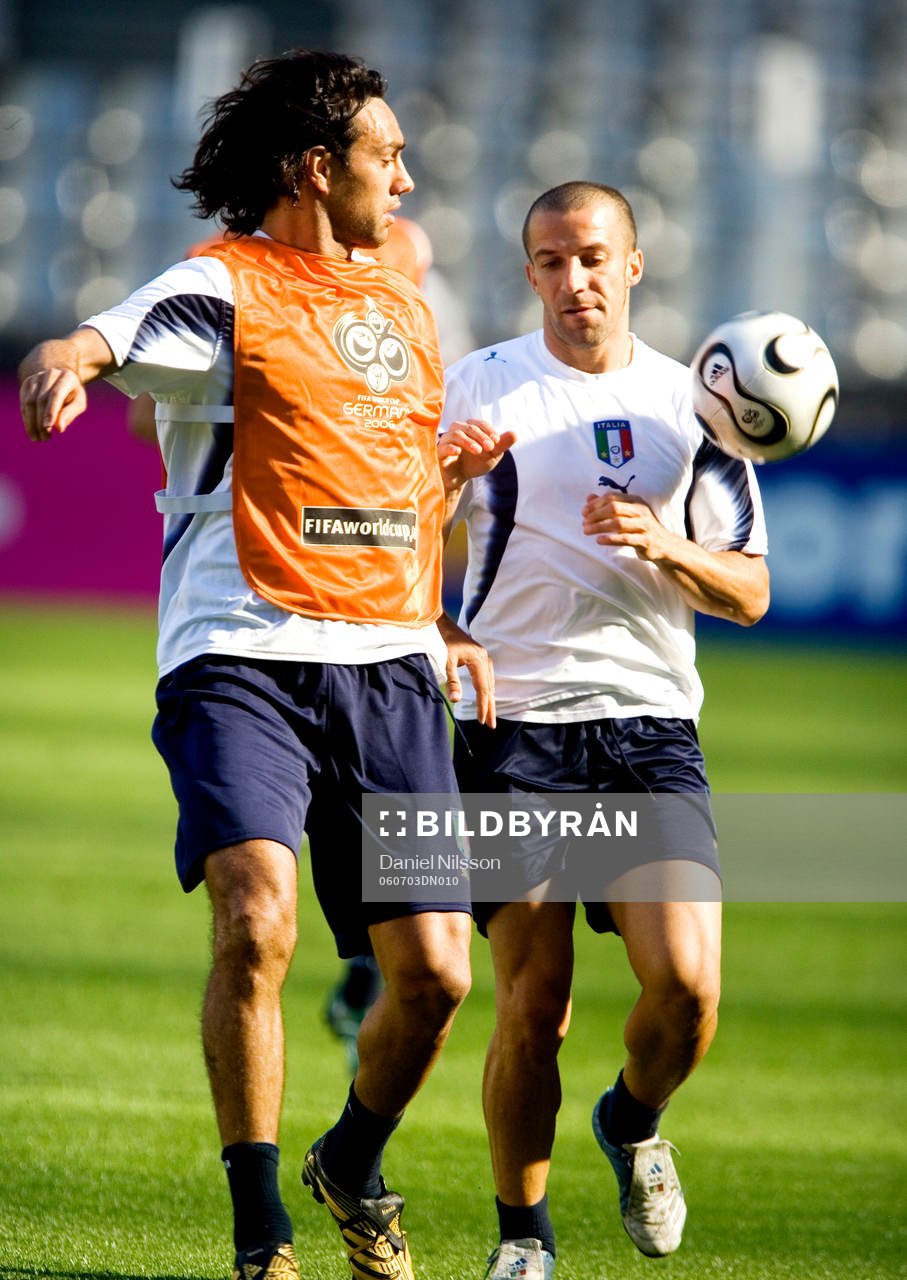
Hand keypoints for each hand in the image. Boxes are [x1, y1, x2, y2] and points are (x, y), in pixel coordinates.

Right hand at [20, 367, 86, 441]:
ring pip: (29, 401)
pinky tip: (31, 429)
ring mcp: (37, 377)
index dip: (51, 411)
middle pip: (41, 399)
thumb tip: (59, 428)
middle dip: (41, 420)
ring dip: (31, 422)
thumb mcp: (78, 404)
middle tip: (44, 438)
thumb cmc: (73, 395)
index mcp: (67, 377)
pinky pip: (24, 402)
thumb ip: (70, 414)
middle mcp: (50, 374)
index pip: (56, 395)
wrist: (61, 381)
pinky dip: (26, 417)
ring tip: (37, 438)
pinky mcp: (27, 383)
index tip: (48, 428)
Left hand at [437, 612, 495, 727]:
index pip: (483, 688)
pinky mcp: (480, 658)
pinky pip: (486, 678)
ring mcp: (484, 658)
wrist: (441, 623)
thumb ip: (452, 681)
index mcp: (479, 660)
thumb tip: (455, 700)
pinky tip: (485, 698)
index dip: (483, 706)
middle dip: (490, 707)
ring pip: (489, 683)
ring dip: (489, 700)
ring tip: (489, 716)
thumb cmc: (442, 640)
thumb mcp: (445, 661)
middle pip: (489, 688)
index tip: (482, 721)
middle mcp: (485, 659)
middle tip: (491, 725)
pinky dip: (486, 690)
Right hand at [438, 418, 516, 492]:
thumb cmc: (474, 463)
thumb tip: (515, 433)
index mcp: (469, 429)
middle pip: (468, 427)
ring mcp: (446, 441)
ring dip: (468, 441)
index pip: (479, 423)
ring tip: (478, 451)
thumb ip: (502, 445)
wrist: (458, 480)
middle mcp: (456, 431)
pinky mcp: (438, 453)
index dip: (488, 430)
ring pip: (455, 433)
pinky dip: (450, 448)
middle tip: (490, 447)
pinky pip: (442, 447)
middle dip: (481, 436)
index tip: (497, 441)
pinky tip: (458, 452)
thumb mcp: (491, 456)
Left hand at [581, 492, 675, 562]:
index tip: (584, 512)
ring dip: (599, 527)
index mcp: (636, 501)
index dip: (596, 504)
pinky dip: (611, 539)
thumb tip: (589, 497)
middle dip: (596, 515)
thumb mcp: (627, 513)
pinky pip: (626, 539)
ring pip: (618, 523)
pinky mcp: (645, 541)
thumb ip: (609, 505)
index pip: (612, 497)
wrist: (664, 544)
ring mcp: (644, 525)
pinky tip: (599, 540)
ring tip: (586, 531)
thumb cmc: (641, 527)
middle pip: (614, 508)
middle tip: (584, 522)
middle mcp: (641, 511)